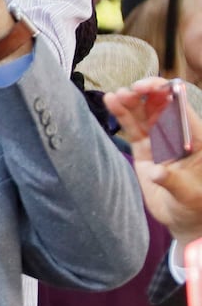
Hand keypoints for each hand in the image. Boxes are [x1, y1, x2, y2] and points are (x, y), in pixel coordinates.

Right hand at [105, 78, 201, 244]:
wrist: (183, 218)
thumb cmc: (194, 206)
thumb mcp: (189, 196)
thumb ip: (174, 182)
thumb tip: (155, 173)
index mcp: (195, 140)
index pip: (181, 109)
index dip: (167, 94)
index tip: (151, 88)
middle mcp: (176, 136)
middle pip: (160, 107)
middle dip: (146, 95)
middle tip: (130, 90)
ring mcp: (159, 141)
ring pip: (143, 115)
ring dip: (131, 102)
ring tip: (115, 95)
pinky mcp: (144, 149)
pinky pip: (132, 128)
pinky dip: (121, 114)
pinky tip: (111, 102)